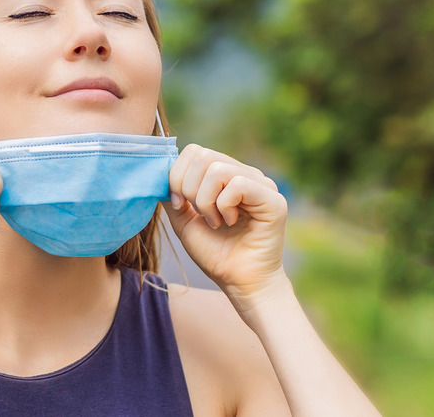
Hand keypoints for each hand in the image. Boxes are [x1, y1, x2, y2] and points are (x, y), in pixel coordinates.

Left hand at [162, 144, 289, 312]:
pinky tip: (230, 223)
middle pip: (202, 155)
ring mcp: (261, 184)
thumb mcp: (184, 220)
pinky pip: (237, 184)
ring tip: (215, 222)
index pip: (194, 151)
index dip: (177, 175)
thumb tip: (159, 173)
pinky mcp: (273, 200)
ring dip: (206, 201)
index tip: (179, 205)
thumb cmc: (215, 253)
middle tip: (200, 215)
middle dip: (189, 188)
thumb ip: (173, 195)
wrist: (239, 282)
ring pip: (217, 168)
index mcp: (225, 175)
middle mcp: (245, 174)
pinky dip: (224, 206)